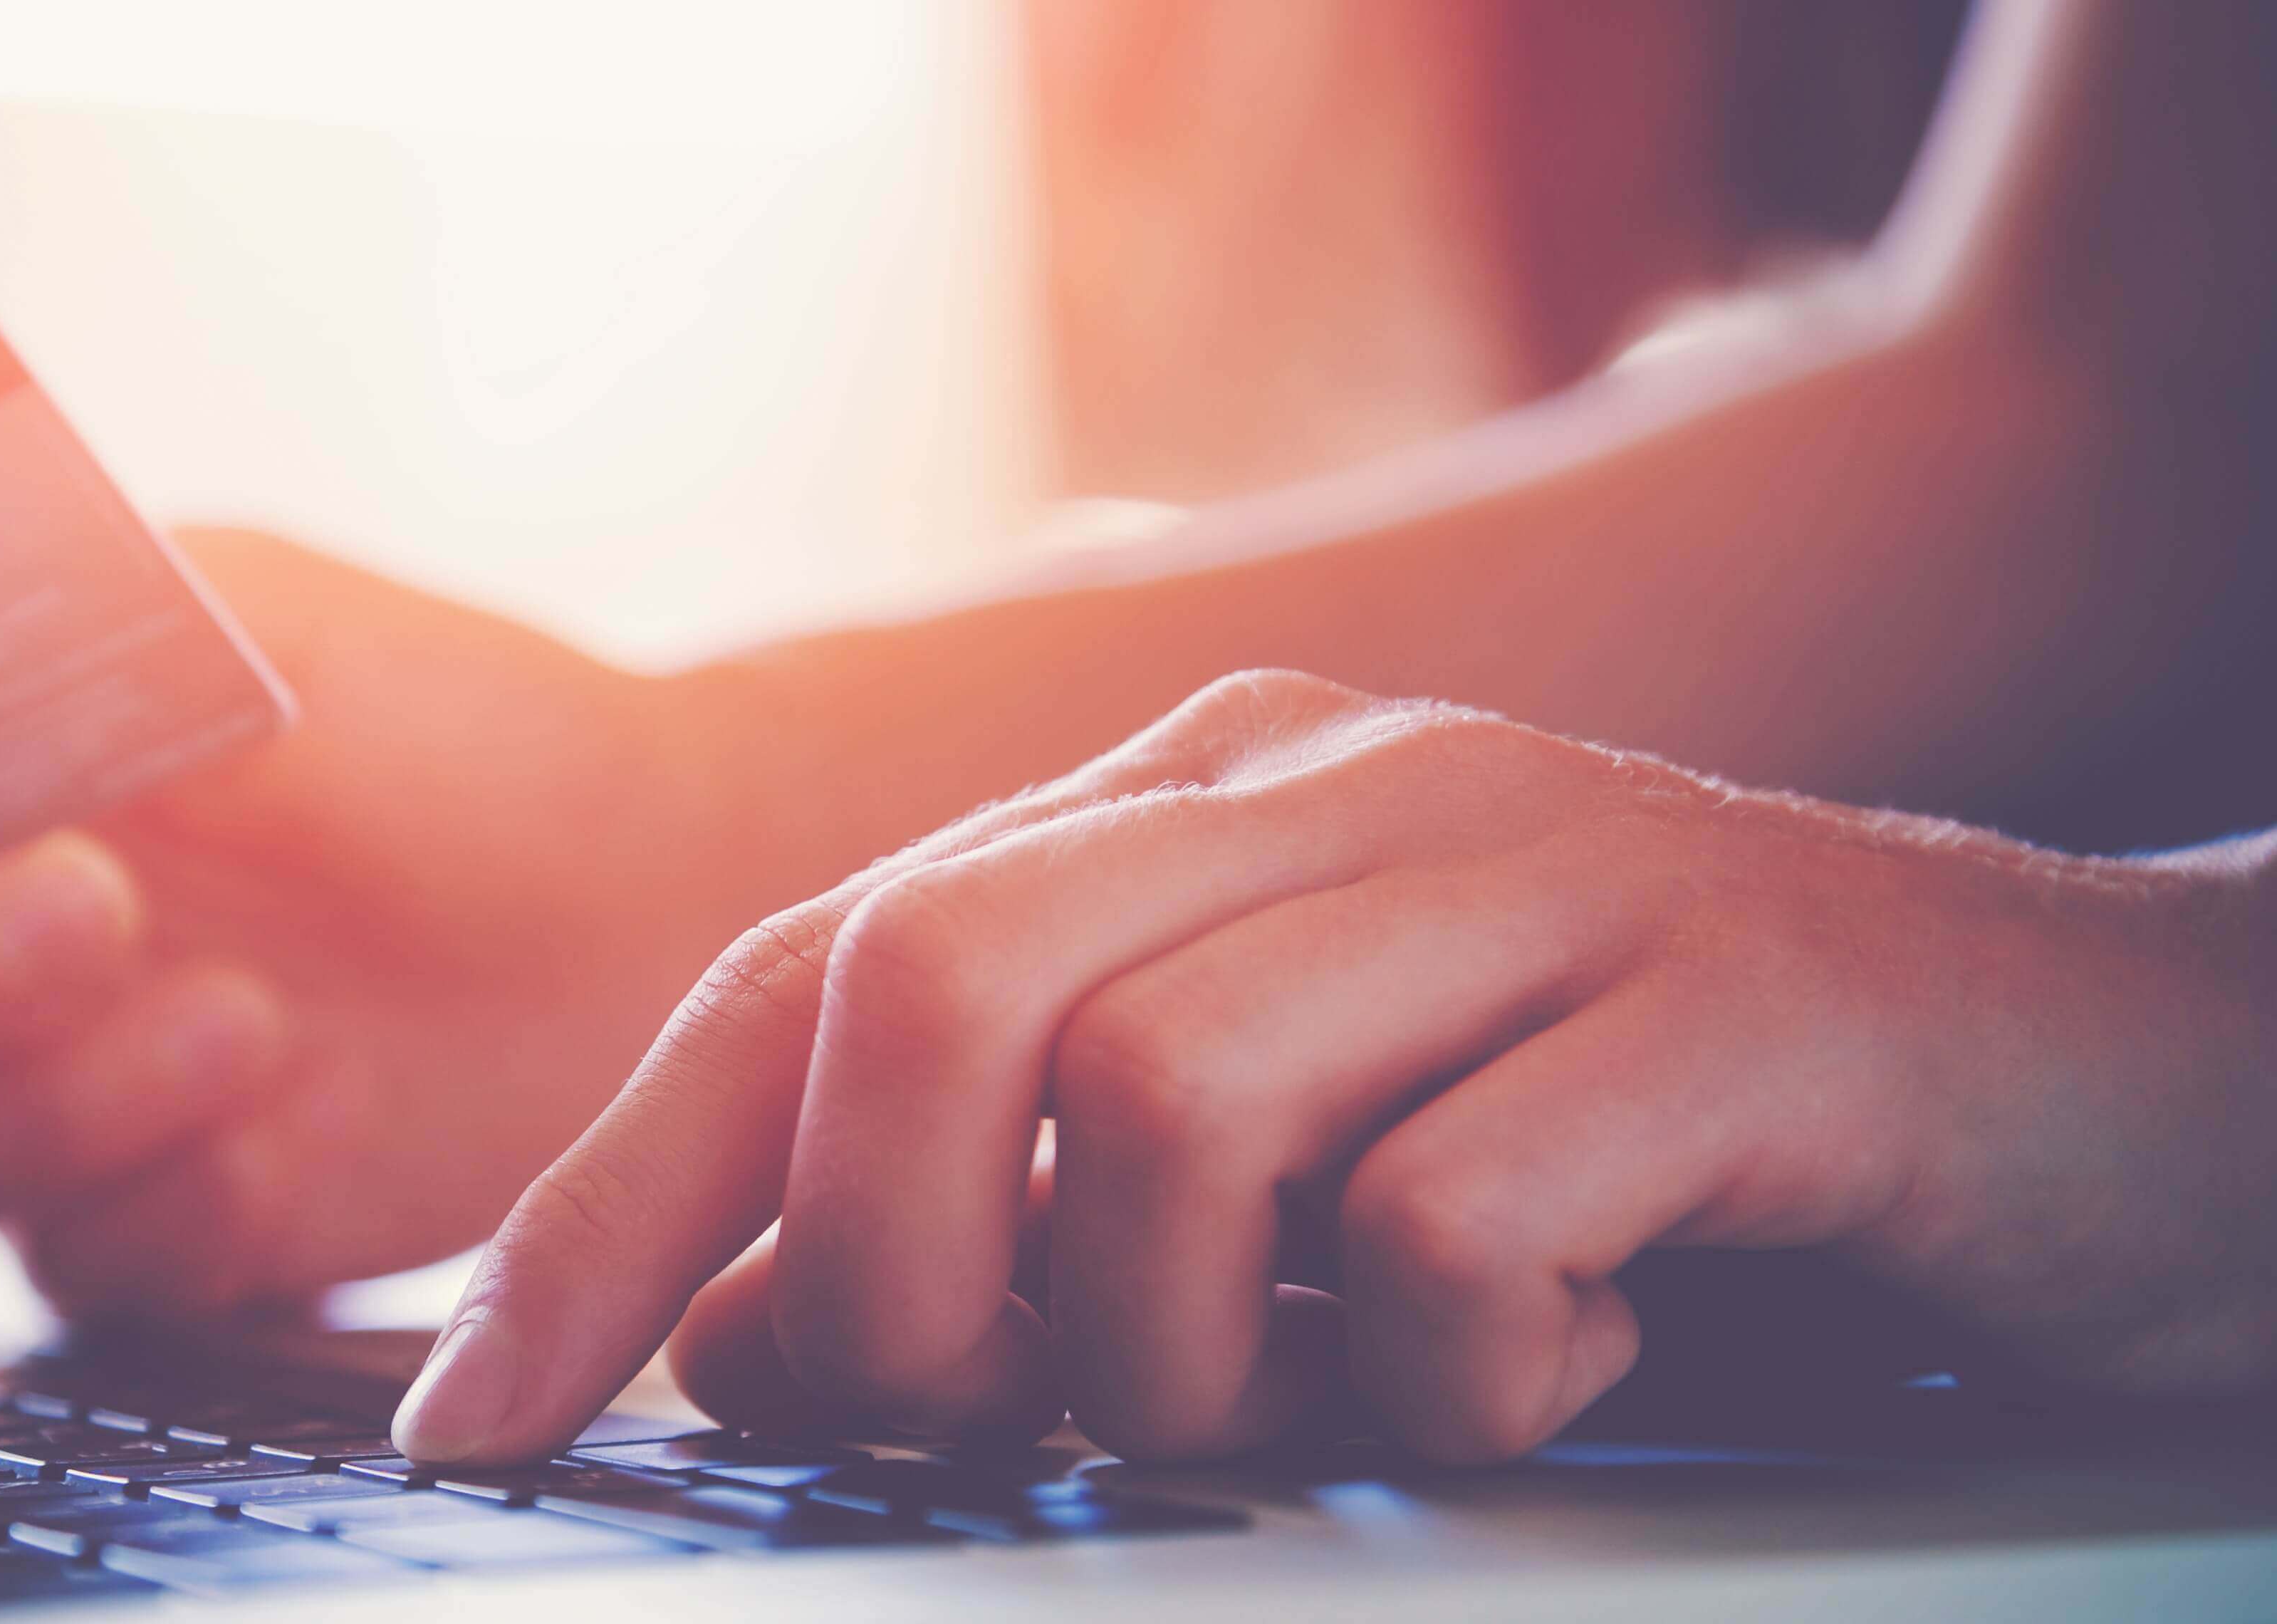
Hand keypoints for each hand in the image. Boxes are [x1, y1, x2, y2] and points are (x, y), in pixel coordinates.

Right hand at [0, 531, 790, 1314]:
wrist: (625, 880)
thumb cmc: (419, 715)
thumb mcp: (226, 603)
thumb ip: (32, 600)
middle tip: (94, 900)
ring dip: (15, 1107)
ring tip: (242, 1004)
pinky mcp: (114, 1243)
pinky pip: (50, 1274)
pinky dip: (154, 1197)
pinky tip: (289, 1106)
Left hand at [395, 669, 2276, 1464]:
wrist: (2114, 1078)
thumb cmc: (1647, 1147)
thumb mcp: (1287, 1179)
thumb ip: (1014, 1218)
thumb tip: (737, 1334)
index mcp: (1188, 808)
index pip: (806, 977)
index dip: (612, 1207)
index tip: (472, 1420)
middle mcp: (1333, 790)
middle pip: (933, 982)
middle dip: (881, 1270)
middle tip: (974, 1421)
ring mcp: (1543, 868)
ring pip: (1167, 1101)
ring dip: (1184, 1346)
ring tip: (1317, 1396)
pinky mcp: (1744, 1000)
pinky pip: (1459, 1227)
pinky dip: (1457, 1374)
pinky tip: (1559, 1375)